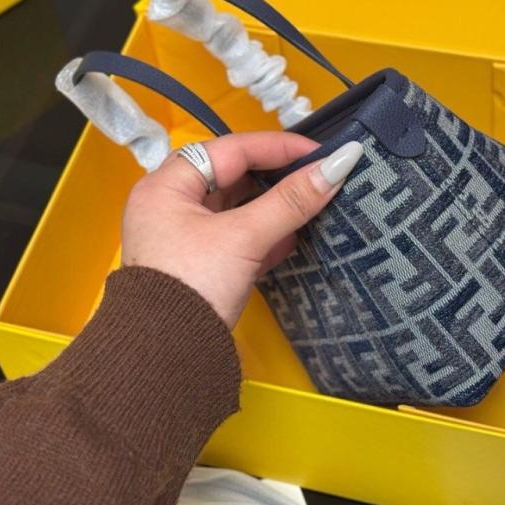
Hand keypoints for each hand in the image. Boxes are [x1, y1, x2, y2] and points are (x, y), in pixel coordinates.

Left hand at [121, 133, 362, 327]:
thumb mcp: (244, 238)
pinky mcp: (198, 266)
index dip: (279, 148)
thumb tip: (340, 163)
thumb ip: (291, 200)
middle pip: (232, 176)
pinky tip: (293, 237)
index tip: (321, 153)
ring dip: (273, 206)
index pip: (231, 149)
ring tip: (312, 202)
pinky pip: (235, 238)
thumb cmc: (191, 287)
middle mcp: (169, 205)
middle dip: (276, 176)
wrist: (164, 357)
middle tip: (318, 175)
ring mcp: (182, 237)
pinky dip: (264, 234)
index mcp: (167, 185)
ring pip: (235, 208)